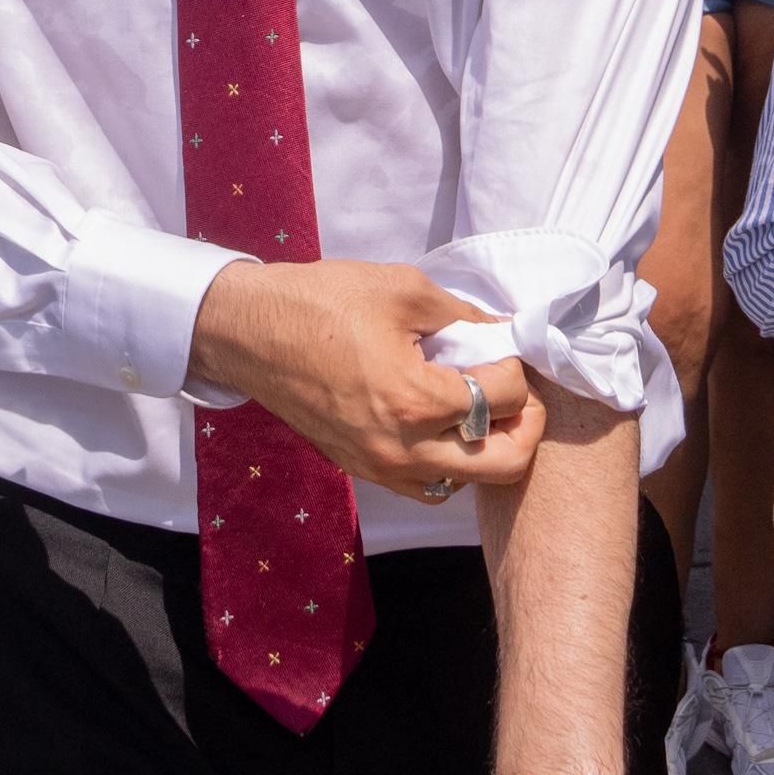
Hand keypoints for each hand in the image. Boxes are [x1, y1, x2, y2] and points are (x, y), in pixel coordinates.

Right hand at [187, 260, 538, 498]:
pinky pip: (425, 486)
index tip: (502, 344)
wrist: (249, 331)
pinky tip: (440, 425)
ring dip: (486, 446)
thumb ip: (464, 315)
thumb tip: (503, 332)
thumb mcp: (403, 288)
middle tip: (513, 389)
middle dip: (524, 423)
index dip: (516, 365)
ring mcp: (380, 467)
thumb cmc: (322, 301)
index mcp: (417, 400)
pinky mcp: (361, 470)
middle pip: (505, 463)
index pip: (504, 397)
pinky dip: (448, 462)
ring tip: (477, 404)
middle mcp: (404, 449)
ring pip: (467, 482)